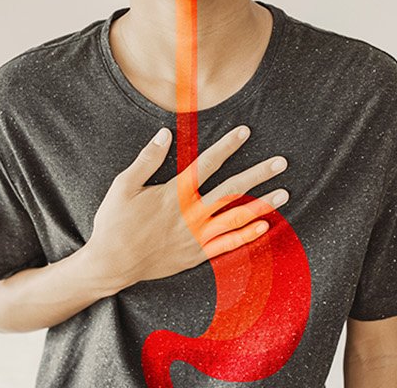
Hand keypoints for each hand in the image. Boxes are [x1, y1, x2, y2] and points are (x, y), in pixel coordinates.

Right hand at [81, 125, 289, 287]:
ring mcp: (196, 237)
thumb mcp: (123, 185)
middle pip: (232, 190)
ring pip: (236, 218)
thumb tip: (164, 134)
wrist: (112, 264)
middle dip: (258, 174)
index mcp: (174, 194)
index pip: (206, 164)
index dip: (227, 146)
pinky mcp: (196, 255)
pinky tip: (263, 227)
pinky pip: (227, 245)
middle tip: (281, 163)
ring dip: (262, 205)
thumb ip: (147, 159)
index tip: (245, 132)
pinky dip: (247, 236)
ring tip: (284, 193)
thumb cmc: (114, 223)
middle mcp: (190, 215)